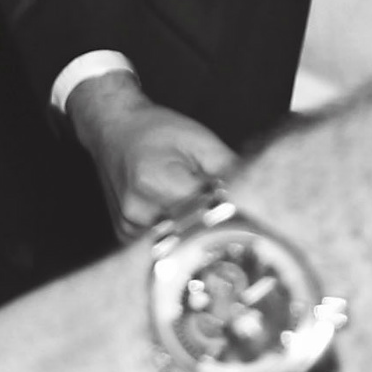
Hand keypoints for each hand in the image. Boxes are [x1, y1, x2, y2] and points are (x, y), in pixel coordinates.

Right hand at [68, 75, 240, 237]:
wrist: (111, 127)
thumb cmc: (155, 130)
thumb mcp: (200, 141)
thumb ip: (231, 171)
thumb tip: (260, 200)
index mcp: (156, 181)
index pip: (208, 215)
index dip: (232, 215)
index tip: (248, 214)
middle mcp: (138, 208)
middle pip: (194, 234)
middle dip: (216, 226)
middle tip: (231, 215)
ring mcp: (128, 224)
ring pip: (178, 243)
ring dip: (195, 234)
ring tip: (203, 213)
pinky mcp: (124, 233)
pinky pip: (162, 244)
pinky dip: (177, 235)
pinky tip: (182, 218)